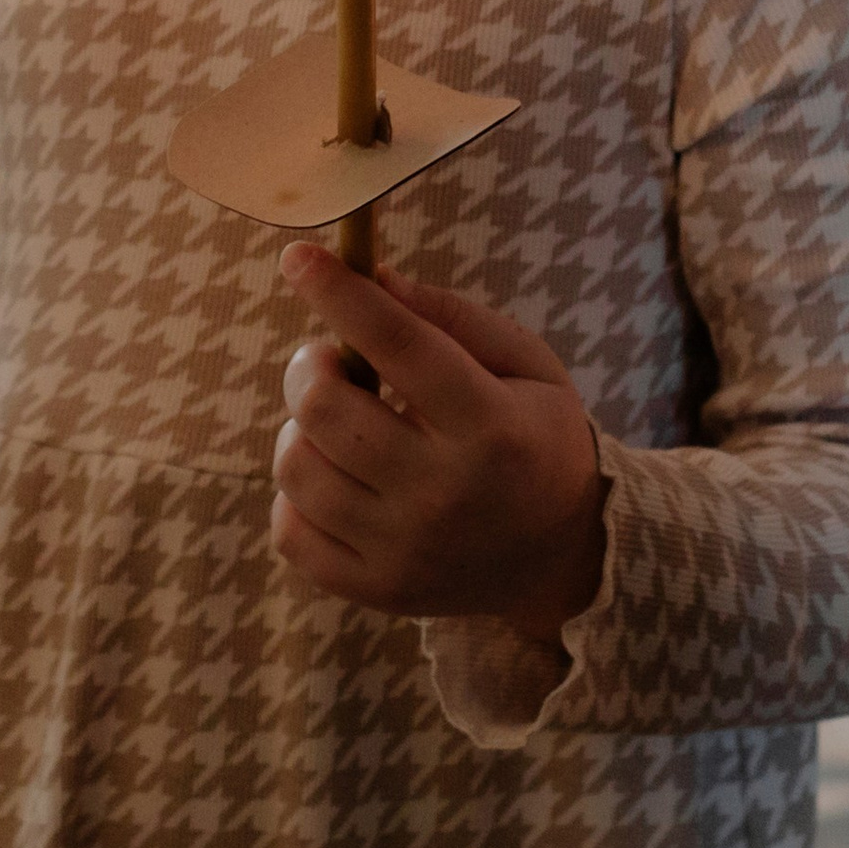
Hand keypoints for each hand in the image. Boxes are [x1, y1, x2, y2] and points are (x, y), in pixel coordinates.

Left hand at [271, 248, 607, 645]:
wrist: (560, 556)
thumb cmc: (535, 436)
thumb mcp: (524, 363)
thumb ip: (450, 316)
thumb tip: (370, 275)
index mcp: (490, 425)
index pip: (400, 345)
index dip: (341, 294)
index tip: (299, 257)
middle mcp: (444, 492)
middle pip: (325, 406)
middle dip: (311, 364)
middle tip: (333, 362)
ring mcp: (405, 550)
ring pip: (296, 466)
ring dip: (301, 427)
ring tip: (341, 424)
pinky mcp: (376, 590)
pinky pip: (289, 531)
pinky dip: (296, 493)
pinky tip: (334, 477)